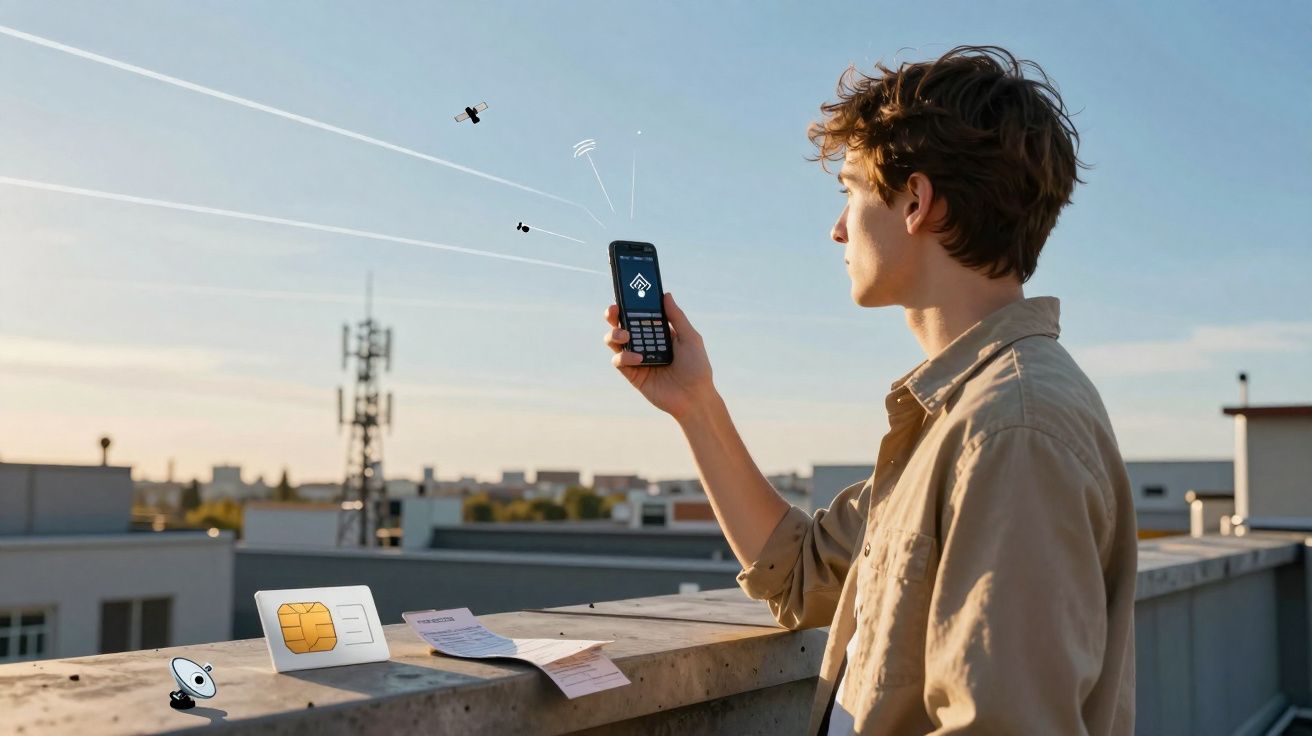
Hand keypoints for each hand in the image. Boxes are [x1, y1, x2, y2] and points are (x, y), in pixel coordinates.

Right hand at [603, 293, 715, 420]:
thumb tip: (666, 295)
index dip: (630, 304)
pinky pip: (619, 360)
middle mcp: (645, 343)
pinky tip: (638, 358)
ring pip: (615, 341)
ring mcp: (637, 358)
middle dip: (614, 315)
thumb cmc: (697, 368)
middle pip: (622, 324)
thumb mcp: (690, 338)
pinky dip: (624, 356)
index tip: (624, 294)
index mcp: (658, 332)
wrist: (694, 397)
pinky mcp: (632, 374)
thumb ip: (676, 317)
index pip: (640, 314)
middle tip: (613, 310)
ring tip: (624, 335)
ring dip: (614, 334)